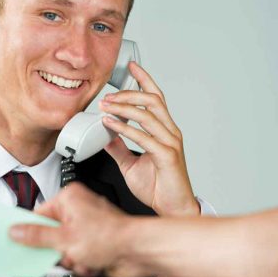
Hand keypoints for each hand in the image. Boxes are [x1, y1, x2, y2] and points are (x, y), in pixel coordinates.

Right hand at [10, 184, 146, 276]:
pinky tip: (92, 263)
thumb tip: (17, 232)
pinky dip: (84, 262)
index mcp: (70, 198)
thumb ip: (37, 236)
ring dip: (72, 259)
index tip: (22, 241)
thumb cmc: (111, 236)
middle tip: (63, 252)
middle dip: (58, 250)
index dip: (32, 231)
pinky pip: (79, 255)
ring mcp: (89, 226)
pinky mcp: (97, 241)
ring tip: (82, 258)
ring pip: (65, 248)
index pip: (39, 214)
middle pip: (52, 234)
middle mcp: (80, 209)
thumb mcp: (65, 238)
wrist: (138, 251)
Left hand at [100, 62, 198, 215]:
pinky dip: (126, 128)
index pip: (155, 98)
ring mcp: (170, 143)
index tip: (131, 67)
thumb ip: (119, 147)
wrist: (173, 209)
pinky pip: (145, 137)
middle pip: (152, 100)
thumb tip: (105, 135)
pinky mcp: (167, 156)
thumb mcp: (131, 164)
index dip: (144, 80)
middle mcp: (170, 132)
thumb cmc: (159, 188)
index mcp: (164, 131)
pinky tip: (111, 125)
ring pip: (148, 114)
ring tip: (105, 108)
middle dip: (128, 92)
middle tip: (107, 95)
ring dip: (124, 108)